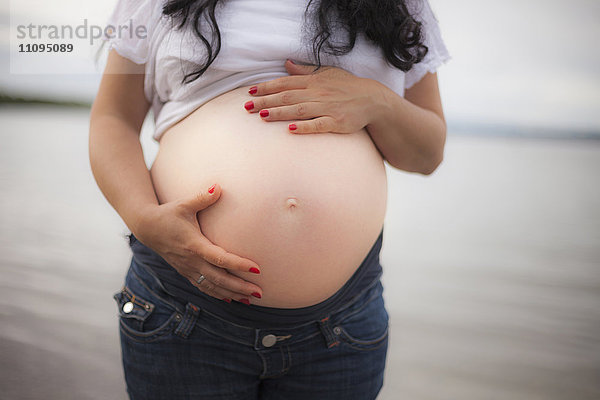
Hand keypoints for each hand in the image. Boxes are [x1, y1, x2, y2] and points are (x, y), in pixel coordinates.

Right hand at [132, 184, 262, 304]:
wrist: (147, 228)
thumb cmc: (168, 214)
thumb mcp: (184, 204)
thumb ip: (202, 197)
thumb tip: (218, 186)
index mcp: (194, 245)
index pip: (220, 259)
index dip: (238, 264)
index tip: (256, 268)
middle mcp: (192, 261)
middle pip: (219, 279)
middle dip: (240, 287)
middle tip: (260, 292)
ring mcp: (188, 269)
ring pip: (212, 287)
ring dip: (232, 294)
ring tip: (251, 299)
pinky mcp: (186, 272)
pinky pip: (203, 287)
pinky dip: (218, 294)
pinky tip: (231, 299)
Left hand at [244, 59, 380, 133]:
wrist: (372, 100)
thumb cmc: (348, 87)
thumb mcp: (327, 74)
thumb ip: (305, 71)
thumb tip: (287, 64)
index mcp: (314, 82)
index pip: (286, 83)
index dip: (267, 87)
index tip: (251, 91)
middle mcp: (318, 93)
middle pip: (288, 97)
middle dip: (266, 101)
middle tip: (248, 106)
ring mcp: (327, 108)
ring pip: (299, 110)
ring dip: (280, 113)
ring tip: (263, 116)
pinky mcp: (336, 122)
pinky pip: (318, 125)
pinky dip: (304, 127)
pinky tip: (291, 129)